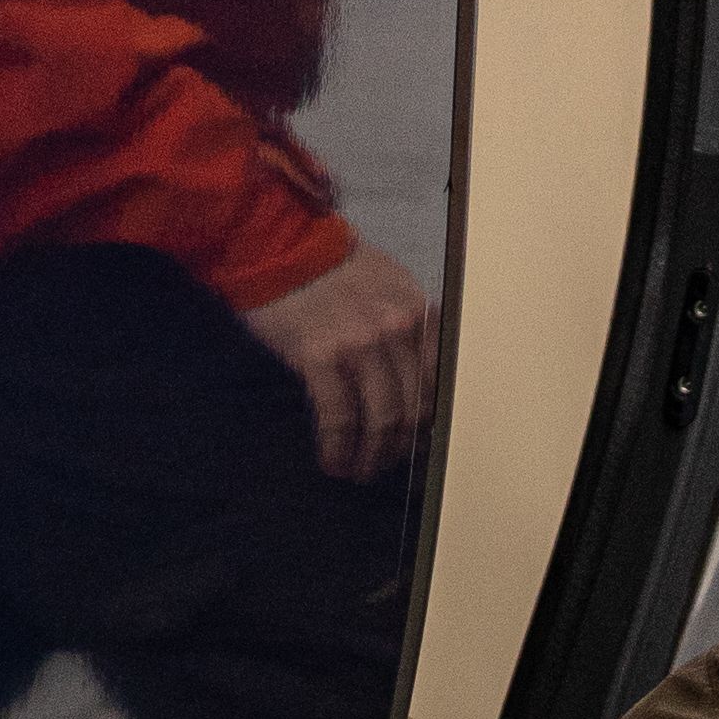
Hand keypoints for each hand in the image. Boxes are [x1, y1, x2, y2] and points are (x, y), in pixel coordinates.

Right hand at [243, 245, 437, 480]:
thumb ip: (409, 326)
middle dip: (398, 449)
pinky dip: (338, 448)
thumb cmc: (331, 267)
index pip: (439, 383)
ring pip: (382, 420)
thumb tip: (416, 380)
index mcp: (418, 314)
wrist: (279, 246)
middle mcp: (398, 331)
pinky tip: (332, 461)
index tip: (412, 444)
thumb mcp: (389, 285)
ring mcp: (361, 345)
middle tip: (381, 466)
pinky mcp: (322, 357)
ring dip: (370, 457)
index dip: (426, 424)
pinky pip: (339, 417)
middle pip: (413, 408)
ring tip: (357, 472)